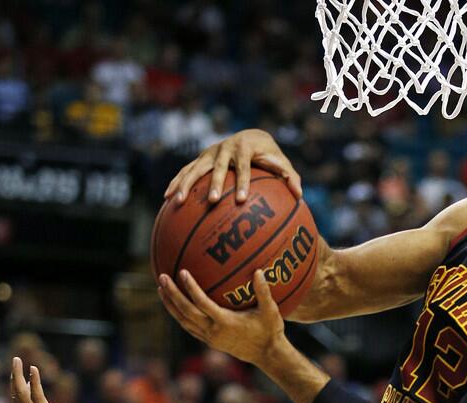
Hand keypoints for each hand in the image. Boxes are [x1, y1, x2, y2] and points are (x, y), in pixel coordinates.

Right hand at [10, 357, 86, 402]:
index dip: (19, 393)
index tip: (22, 381)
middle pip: (16, 399)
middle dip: (14, 381)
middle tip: (14, 365)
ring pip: (21, 395)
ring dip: (17, 376)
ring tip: (17, 360)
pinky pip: (37, 397)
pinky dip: (34, 382)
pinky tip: (32, 369)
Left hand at [158, 269, 285, 366]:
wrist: (267, 355)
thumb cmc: (270, 331)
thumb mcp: (270, 311)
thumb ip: (263, 292)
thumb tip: (258, 271)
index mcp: (226, 322)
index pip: (202, 303)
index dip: (191, 288)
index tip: (182, 272)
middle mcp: (213, 331)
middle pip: (186, 312)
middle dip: (172, 294)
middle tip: (162, 277)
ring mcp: (209, 337)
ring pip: (183, 321)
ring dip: (170, 305)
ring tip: (161, 289)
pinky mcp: (209, 341)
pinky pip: (188, 326)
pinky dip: (178, 314)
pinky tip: (174, 304)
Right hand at [164, 128, 301, 203]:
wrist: (250, 136)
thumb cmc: (268, 154)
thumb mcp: (280, 162)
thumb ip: (290, 176)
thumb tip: (300, 195)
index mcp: (243, 148)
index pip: (244, 166)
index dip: (243, 181)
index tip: (243, 199)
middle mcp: (224, 148)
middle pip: (217, 167)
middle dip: (214, 184)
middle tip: (213, 202)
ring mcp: (210, 153)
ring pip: (195, 168)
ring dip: (186, 184)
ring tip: (178, 202)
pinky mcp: (200, 159)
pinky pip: (186, 171)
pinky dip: (176, 183)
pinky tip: (167, 199)